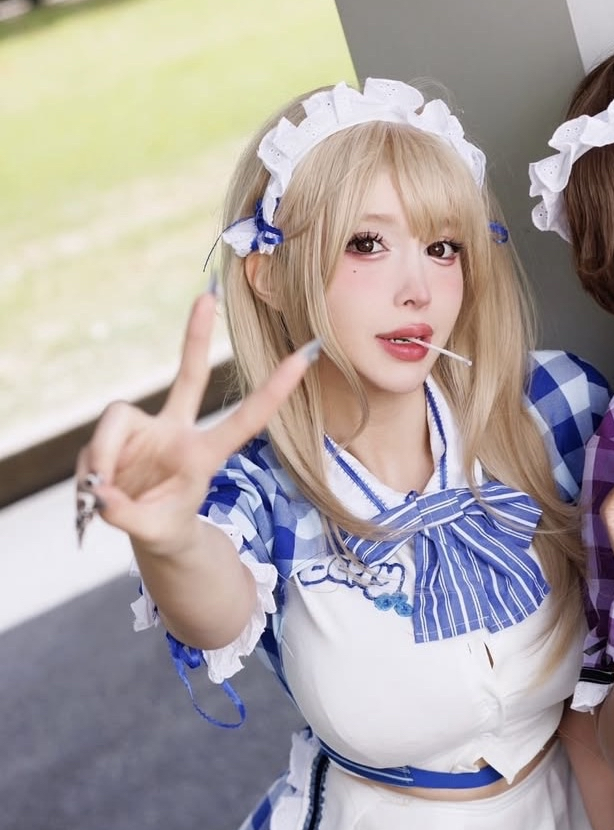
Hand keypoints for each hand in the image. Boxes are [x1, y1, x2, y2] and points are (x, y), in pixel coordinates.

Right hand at [75, 291, 314, 555]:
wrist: (150, 529)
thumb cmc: (164, 528)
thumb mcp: (152, 532)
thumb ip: (126, 514)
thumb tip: (100, 493)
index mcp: (204, 456)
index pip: (245, 421)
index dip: (273, 391)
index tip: (305, 359)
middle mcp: (178, 433)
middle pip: (187, 379)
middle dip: (194, 338)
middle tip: (206, 296)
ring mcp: (148, 429)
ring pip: (113, 423)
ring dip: (102, 458)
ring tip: (103, 494)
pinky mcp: (120, 433)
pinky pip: (94, 446)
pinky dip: (91, 471)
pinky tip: (99, 492)